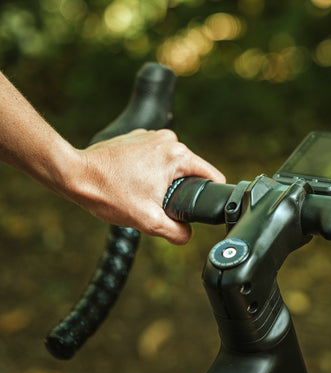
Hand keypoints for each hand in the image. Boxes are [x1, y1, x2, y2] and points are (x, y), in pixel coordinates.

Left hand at [66, 129, 224, 244]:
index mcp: (177, 156)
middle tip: (155, 201)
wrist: (75, 175)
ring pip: (172, 165)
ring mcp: (152, 136)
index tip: (197, 207)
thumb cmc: (108, 193)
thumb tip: (187, 235)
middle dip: (180, 189)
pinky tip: (131, 180)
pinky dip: (148, 170)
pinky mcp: (138, 138)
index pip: (212, 176)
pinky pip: (155, 158)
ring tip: (139, 191)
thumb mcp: (148, 221)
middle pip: (191, 171)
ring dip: (163, 180)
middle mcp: (168, 140)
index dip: (210, 194)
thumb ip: (176, 232)